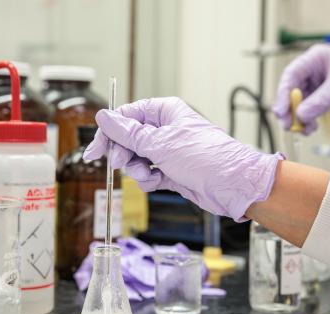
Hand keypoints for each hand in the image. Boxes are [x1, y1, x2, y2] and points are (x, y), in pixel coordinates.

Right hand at [83, 97, 282, 220]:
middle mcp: (165, 129)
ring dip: (137, 170)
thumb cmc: (206, 157)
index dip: (108, 133)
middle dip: (124, 154)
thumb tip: (104, 117)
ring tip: (149, 175)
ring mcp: (168, 151)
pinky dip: (148, 180)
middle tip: (125, 163)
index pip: (126, 116)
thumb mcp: (160, 143)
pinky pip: (147, 173)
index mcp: (164, 111)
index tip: (95, 151)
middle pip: (128, 139)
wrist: (234, 186)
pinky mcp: (171, 170)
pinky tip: (157, 182)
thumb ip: (128, 133)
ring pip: (136, 158)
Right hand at [273, 44, 329, 133]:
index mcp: (315, 59)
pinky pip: (307, 110)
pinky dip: (307, 120)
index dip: (283, 94)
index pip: (291, 76)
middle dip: (289, 110)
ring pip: (298, 103)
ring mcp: (316, 84)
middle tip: (288, 125)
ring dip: (299, 118)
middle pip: (291, 91)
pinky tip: (311, 128)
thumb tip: (300, 116)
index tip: (280, 111)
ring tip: (304, 130)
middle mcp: (313, 70)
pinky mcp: (322, 97)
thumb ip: (318, 103)